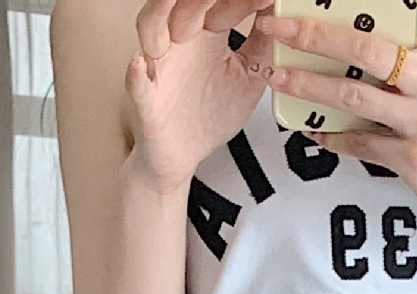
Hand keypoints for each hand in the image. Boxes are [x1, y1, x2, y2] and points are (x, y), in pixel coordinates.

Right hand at [124, 0, 278, 195]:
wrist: (182, 155)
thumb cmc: (209, 115)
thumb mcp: (249, 78)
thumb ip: (264, 48)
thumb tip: (280, 17)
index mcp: (205, 35)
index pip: (220, 2)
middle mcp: (179, 43)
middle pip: (186, 7)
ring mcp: (159, 69)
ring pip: (152, 31)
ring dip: (159, 13)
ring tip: (170, 0)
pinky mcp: (147, 101)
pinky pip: (138, 86)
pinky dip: (136, 76)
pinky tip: (139, 65)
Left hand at [266, 0, 416, 248]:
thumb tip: (369, 23)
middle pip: (365, 48)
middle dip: (315, 34)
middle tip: (280, 26)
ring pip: (353, 97)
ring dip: (308, 85)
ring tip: (278, 75)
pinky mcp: (413, 158)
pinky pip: (361, 142)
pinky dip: (333, 137)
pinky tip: (313, 130)